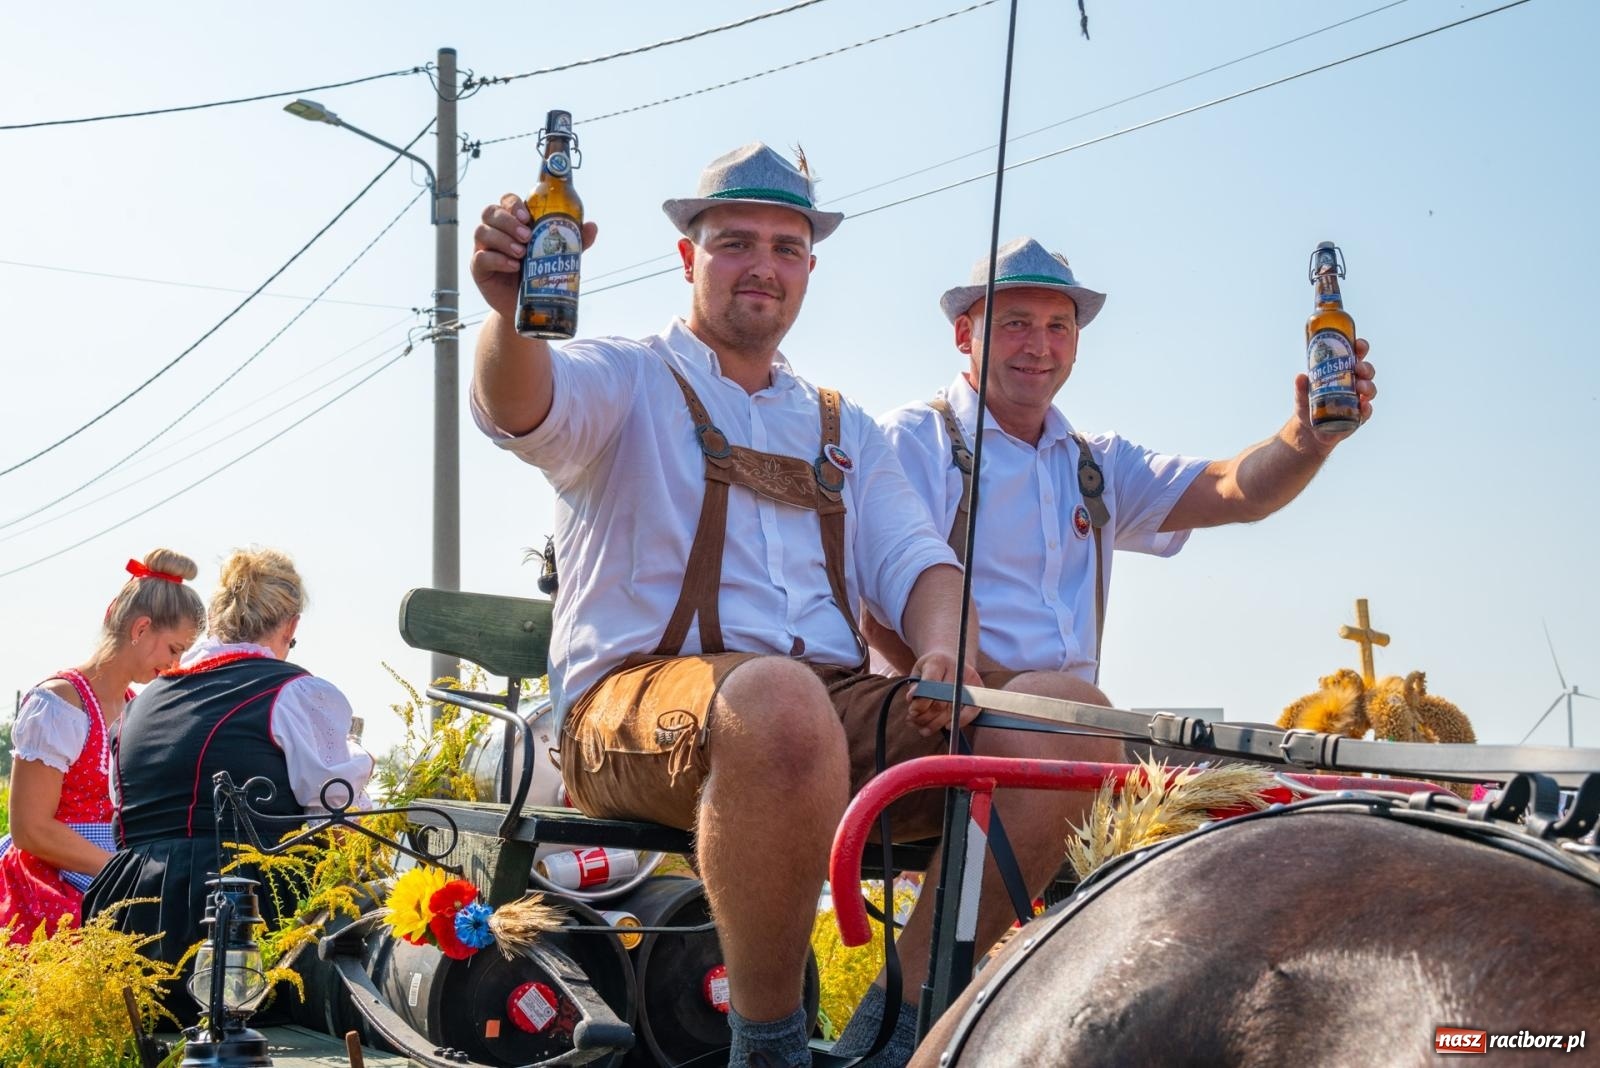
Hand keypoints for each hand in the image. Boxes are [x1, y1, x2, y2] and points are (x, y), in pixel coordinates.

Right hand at [471, 194, 598, 318]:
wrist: (531, 304)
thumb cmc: (541, 273)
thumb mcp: (559, 255)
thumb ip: (573, 240)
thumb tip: (591, 226)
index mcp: (512, 222)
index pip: (506, 201)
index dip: (513, 204)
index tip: (527, 217)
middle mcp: (495, 231)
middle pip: (490, 212)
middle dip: (508, 221)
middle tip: (527, 237)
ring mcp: (484, 248)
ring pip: (482, 232)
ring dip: (503, 239)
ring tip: (522, 253)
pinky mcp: (478, 268)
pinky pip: (481, 257)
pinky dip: (497, 259)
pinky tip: (513, 266)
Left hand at [906, 650, 983, 736]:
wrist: (952, 659)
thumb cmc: (931, 669)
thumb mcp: (918, 672)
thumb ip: (914, 686)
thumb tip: (912, 699)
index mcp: (938, 662)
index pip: (930, 686)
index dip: (920, 703)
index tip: (912, 712)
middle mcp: (957, 669)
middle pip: (941, 702)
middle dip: (926, 717)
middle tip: (916, 721)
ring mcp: (970, 679)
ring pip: (953, 710)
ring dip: (937, 724)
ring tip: (924, 727)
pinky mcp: (980, 689)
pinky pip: (972, 711)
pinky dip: (959, 722)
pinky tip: (946, 727)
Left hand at [1296, 337, 1374, 448]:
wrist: (1310, 430)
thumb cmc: (1308, 406)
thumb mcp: (1302, 396)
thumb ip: (1301, 388)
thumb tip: (1300, 376)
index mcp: (1343, 372)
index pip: (1356, 356)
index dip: (1360, 348)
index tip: (1359, 345)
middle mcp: (1354, 384)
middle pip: (1367, 371)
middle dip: (1365, 367)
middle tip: (1358, 368)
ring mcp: (1358, 400)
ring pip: (1370, 389)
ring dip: (1368, 386)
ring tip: (1360, 387)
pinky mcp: (1359, 416)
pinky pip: (1367, 411)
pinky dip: (1366, 408)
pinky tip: (1363, 406)